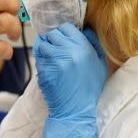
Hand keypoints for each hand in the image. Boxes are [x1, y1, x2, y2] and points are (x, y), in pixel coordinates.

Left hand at [33, 23, 106, 137]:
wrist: (75, 110)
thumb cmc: (88, 88)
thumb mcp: (99, 64)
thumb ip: (93, 44)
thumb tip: (84, 28)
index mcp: (84, 48)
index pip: (66, 27)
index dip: (63, 32)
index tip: (62, 39)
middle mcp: (69, 52)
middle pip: (52, 34)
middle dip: (52, 40)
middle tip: (55, 49)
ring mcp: (54, 61)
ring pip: (42, 44)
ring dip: (44, 49)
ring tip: (51, 59)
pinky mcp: (43, 69)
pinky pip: (37, 57)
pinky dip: (41, 61)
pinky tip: (49, 69)